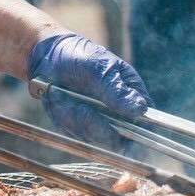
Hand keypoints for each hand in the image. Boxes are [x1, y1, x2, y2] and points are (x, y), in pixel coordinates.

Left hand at [28, 31, 149, 148]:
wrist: (46, 57)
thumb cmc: (79, 56)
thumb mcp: (98, 68)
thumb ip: (116, 90)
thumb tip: (140, 110)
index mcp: (132, 94)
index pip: (148, 124)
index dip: (141, 136)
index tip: (122, 134)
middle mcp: (119, 113)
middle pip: (118, 139)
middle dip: (95, 125)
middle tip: (79, 107)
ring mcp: (100, 122)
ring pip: (93, 137)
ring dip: (75, 119)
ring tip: (64, 95)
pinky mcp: (80, 128)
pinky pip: (74, 133)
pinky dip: (63, 117)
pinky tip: (58, 99)